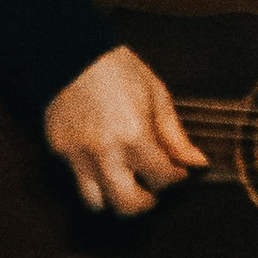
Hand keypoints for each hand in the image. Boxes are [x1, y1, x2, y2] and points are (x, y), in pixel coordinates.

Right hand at [42, 45, 208, 216]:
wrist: (73, 53)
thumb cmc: (120, 70)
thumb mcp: (156, 96)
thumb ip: (175, 136)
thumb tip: (198, 163)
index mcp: (135, 136)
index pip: (163, 179)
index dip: (175, 177)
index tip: (177, 171)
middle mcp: (106, 153)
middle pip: (129, 205)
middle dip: (146, 201)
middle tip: (151, 188)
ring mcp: (79, 156)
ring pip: (97, 204)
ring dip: (114, 199)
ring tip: (125, 183)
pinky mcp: (60, 152)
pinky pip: (78, 182)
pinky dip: (93, 182)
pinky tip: (104, 166)